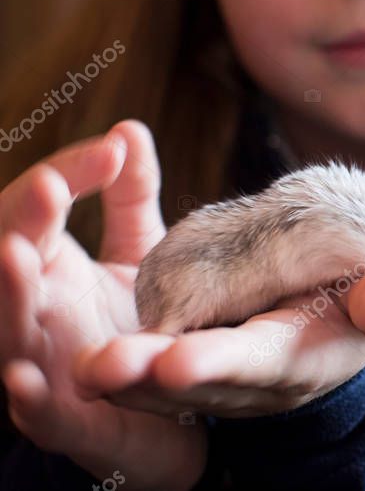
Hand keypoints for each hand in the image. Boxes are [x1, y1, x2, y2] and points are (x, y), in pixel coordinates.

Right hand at [0, 120, 205, 490]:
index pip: (39, 209)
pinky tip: (23, 379)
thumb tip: (127, 129)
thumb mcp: (140, 255)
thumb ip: (130, 199)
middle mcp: (34, 312)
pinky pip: (38, 413)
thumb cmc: (133, 326)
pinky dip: (27, 398)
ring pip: (8, 330)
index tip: (112, 148)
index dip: (68, 174)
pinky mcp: (65, 422)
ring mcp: (41, 366)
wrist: (162, 413)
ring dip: (9, 294)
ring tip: (18, 254)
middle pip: (9, 262)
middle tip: (47, 185)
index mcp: (47, 269)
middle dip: (20, 221)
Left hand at [73, 262, 364, 418]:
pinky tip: (59, 360)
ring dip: (116, 379)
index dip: (220, 362)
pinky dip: (106, 371)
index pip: (257, 361)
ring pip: (154, 387)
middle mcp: (244, 380)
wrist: (320, 333)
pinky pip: (138, 376)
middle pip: (193, 382)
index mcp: (294, 357)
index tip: (177, 361)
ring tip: (77, 363)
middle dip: (148, 378)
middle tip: (101, 367)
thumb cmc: (345, 310)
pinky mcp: (179, 369)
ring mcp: (207, 382)